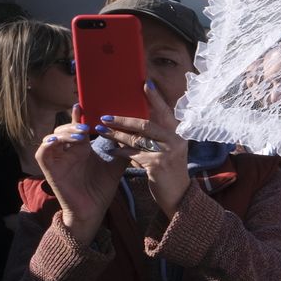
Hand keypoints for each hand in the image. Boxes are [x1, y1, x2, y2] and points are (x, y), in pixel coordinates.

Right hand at [36, 105, 126, 243]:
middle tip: (88, 123)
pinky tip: (60, 141)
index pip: (79, 125)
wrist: (93, 209)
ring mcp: (57, 158)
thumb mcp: (116, 163)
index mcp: (82, 146)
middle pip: (65, 128)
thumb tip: (137, 131)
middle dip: (74, 123)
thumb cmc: (102, 187)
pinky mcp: (49, 168)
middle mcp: (68, 150)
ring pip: (53, 136)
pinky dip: (49, 144)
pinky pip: (42, 152)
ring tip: (80, 133)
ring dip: (65, 132)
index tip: (85, 104)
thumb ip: (123, 147)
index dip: (80, 115)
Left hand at [93, 81, 189, 216]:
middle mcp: (176, 140)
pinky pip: (133, 155)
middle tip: (105, 116)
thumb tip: (129, 123)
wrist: (179, 197)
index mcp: (179, 134)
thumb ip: (153, 138)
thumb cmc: (169, 172)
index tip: (145, 83)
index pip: (166, 111)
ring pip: (136, 139)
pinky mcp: (158, 165)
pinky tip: (111, 150)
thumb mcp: (166, 151)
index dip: (156, 98)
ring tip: (101, 130)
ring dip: (116, 134)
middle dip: (123, 119)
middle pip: (146, 124)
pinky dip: (121, 152)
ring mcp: (168, 152)